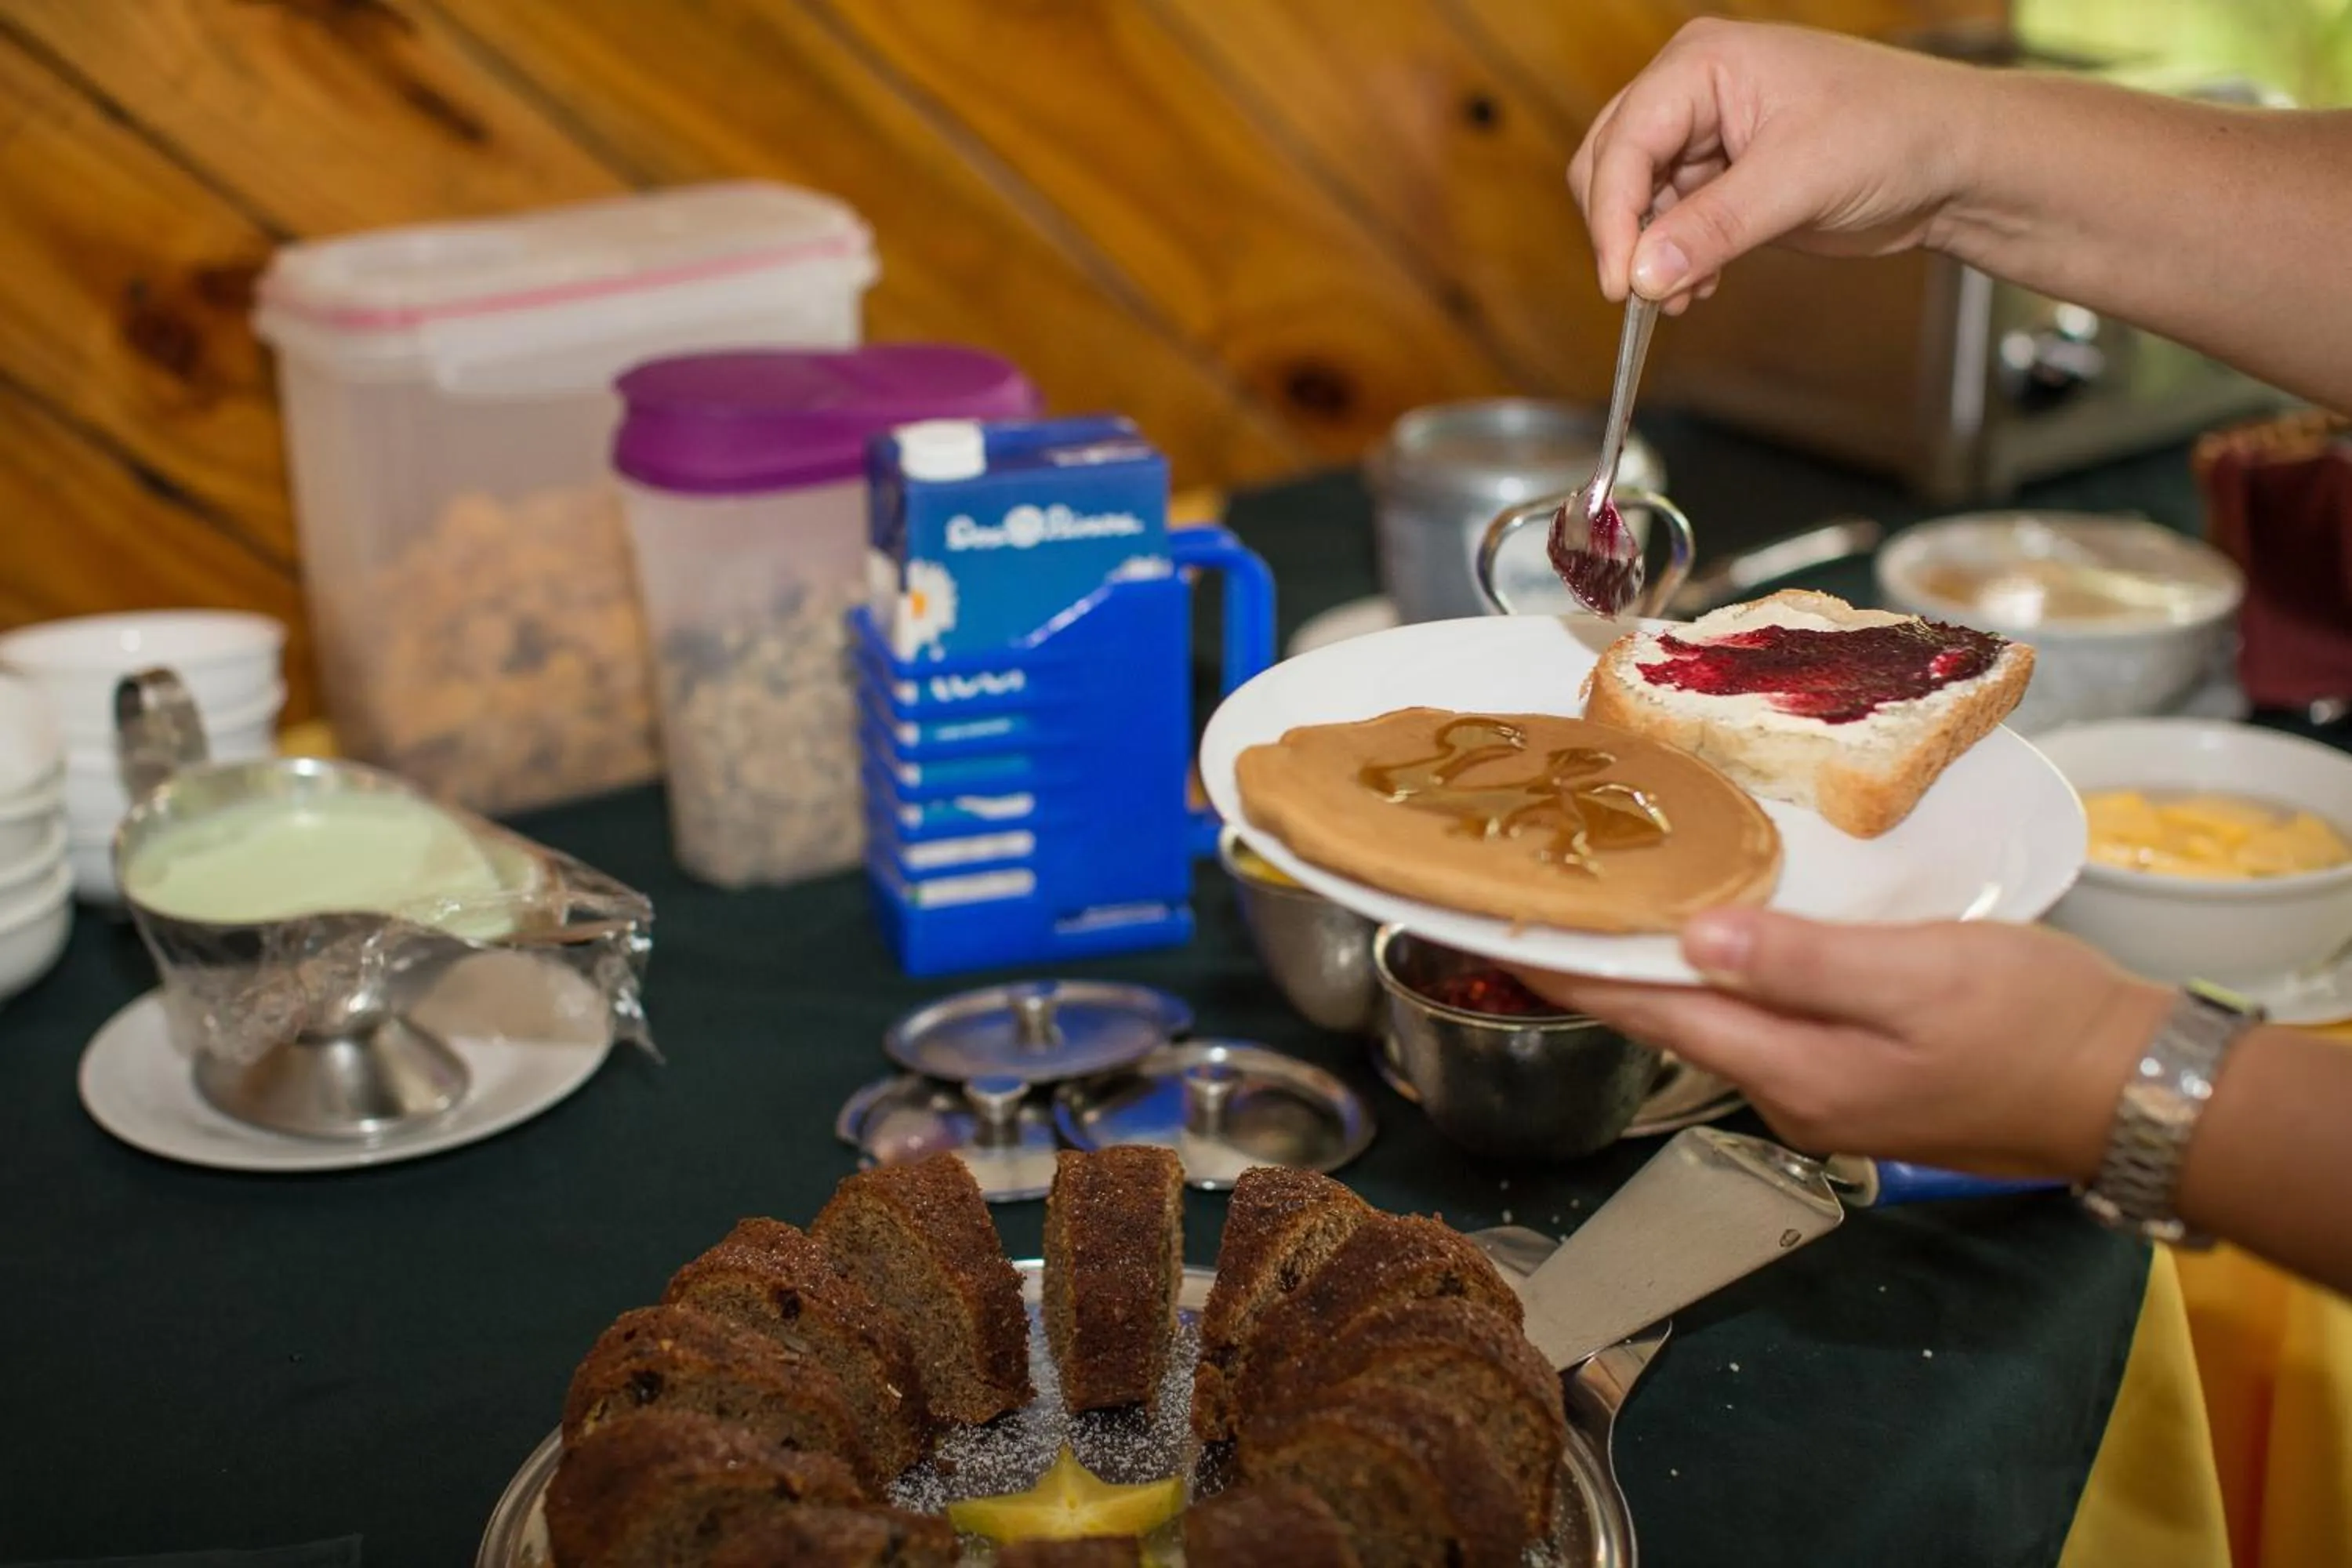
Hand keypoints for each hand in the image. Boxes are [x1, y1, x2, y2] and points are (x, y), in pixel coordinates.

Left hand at [1515, 909, 2171, 1179]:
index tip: (1505, 930)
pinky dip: (1722, 977)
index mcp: (1792, 1070)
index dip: (1575, 970)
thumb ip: (1800, 960)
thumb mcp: (1918, 974)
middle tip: (1546, 897)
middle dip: (1605, 964)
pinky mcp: (1856, 1075)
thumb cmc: (2037, 1025)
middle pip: (1672, 1020)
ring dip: (1661, 967)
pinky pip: (1762, 1021)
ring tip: (1611, 903)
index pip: (1653, 1014)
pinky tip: (1714, 934)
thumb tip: (1695, 937)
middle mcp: (1789, 1093)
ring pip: (1715, 1020)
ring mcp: (1822, 1091)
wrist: (2133, 1087)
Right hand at [1567, 20, 1988, 308]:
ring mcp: (1707, 134)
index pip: (1624, 142)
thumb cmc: (1899, 133)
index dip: (1612, 217)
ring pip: (1637, 201)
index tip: (1620, 284)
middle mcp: (1695, 91)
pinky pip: (1671, 223)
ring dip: (1649, 255)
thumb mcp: (1799, 181)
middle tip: (1640, 295)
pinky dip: (1674, 260)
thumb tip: (1643, 275)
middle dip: (1623, 234)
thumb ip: (1712, 228)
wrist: (1956, 161)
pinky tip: (1698, 287)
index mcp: (1704, 63)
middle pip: (1612, 166)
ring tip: (1680, 298)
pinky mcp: (1725, 177)